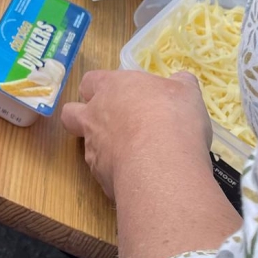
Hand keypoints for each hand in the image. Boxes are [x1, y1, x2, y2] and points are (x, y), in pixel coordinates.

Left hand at [60, 70, 212, 198]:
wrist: (161, 166)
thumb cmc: (172, 117)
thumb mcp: (186, 92)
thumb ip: (180, 84)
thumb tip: (181, 79)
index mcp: (110, 88)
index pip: (90, 81)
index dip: (99, 87)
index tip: (118, 94)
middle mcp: (93, 116)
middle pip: (72, 113)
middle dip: (83, 118)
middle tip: (110, 125)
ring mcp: (93, 148)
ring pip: (87, 146)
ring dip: (105, 149)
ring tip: (135, 157)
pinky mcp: (100, 177)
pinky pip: (104, 173)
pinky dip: (118, 174)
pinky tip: (141, 178)